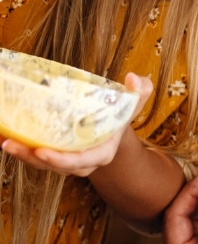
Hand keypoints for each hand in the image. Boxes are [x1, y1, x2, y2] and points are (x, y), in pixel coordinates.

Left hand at [0, 72, 151, 176]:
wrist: (112, 130)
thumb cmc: (119, 116)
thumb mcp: (132, 104)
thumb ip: (139, 92)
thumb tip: (132, 78)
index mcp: (102, 153)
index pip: (81, 160)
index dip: (61, 159)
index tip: (42, 150)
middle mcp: (83, 163)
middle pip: (55, 165)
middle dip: (31, 157)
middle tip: (11, 143)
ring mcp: (67, 162)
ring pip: (41, 163)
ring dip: (21, 154)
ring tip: (4, 140)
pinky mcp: (55, 155)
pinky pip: (36, 156)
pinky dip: (22, 148)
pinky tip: (6, 135)